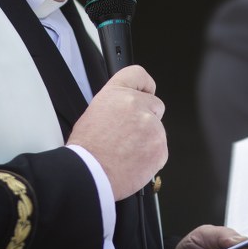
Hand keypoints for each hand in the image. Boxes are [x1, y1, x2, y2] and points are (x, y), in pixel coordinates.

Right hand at [69, 65, 166, 199]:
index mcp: (118, 94)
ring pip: (157, 131)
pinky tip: (133, 162)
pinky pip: (159, 150)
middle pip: (155, 106)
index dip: (144, 85)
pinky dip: (150, 157)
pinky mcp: (160, 147)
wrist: (90, 173)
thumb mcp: (95, 113)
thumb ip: (117, 106)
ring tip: (126, 153)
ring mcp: (152, 126)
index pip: (139, 74)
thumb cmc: (86, 149)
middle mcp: (137, 105)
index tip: (146, 92)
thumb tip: (127, 111)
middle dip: (147, 118)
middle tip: (129, 134)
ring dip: (147, 140)